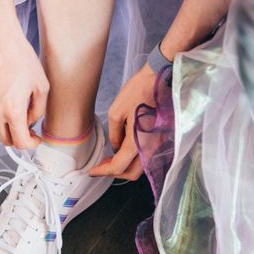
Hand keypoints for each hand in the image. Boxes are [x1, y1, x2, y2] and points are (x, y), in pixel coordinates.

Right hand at [0, 27, 48, 148]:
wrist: (0, 40)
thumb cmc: (22, 59)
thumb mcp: (41, 86)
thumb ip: (39, 110)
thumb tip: (32, 121)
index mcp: (13, 111)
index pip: (21, 142)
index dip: (32, 144)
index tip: (37, 138)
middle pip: (6, 140)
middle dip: (19, 140)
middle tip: (30, 131)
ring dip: (9, 129)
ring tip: (22, 115)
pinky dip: (1, 117)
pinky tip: (11, 103)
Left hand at [90, 62, 155, 179]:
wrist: (160, 79)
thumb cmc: (138, 92)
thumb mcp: (116, 112)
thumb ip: (114, 134)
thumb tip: (115, 146)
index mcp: (138, 143)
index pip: (118, 167)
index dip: (103, 171)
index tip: (93, 171)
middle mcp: (150, 148)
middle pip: (132, 173)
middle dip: (115, 172)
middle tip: (101, 165)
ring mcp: (158, 144)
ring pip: (140, 166)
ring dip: (125, 166)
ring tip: (110, 157)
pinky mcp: (160, 138)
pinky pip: (146, 156)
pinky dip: (133, 158)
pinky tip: (123, 148)